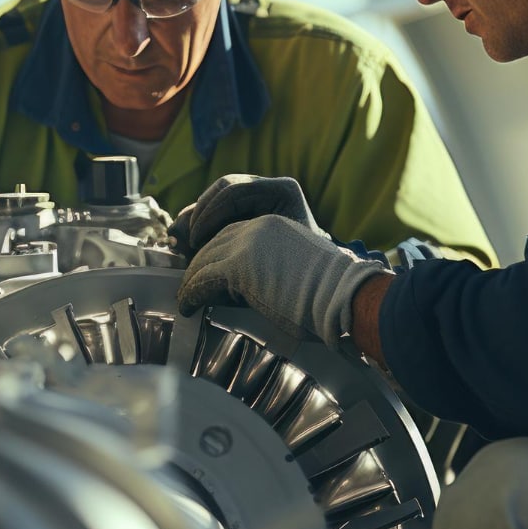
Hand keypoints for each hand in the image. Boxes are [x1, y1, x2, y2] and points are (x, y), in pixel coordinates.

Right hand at [168, 174, 326, 256]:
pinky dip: (202, 224)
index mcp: (282, 191)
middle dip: (200, 214)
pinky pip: (219, 210)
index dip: (209, 215)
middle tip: (186, 240)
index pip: (234, 191)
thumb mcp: (271, 258)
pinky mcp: (249, 209)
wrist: (321, 278)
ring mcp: (259, 195)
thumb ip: (234, 249)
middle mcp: (269, 187)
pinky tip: (189, 240)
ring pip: (218, 197)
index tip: (196, 241)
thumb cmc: (300, 269)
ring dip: (197, 218)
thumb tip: (191, 243)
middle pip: (223, 189)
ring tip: (182, 240)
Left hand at [176, 214, 385, 344]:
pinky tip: (189, 307)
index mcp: (273, 221)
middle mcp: (257, 226)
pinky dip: (192, 294)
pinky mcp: (238, 265)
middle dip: (196, 260)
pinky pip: (203, 279)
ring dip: (192, 280)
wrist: (342, 297)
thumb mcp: (294, 266)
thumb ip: (268, 264)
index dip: (211, 245)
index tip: (199, 264)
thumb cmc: (329, 293)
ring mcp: (247, 243)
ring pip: (204, 259)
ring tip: (187, 299)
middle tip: (185, 283)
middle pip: (213, 240)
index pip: (231, 227)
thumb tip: (243, 285)